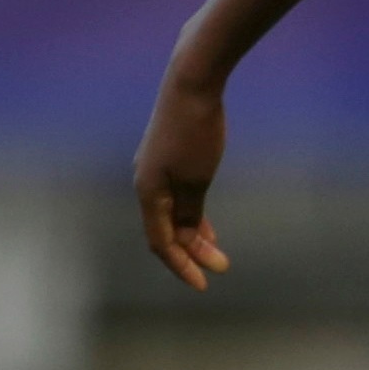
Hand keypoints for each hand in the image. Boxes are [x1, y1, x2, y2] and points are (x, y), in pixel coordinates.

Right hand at [133, 71, 232, 290]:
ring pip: (172, 214)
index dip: (181, 266)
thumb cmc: (194, 133)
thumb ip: (191, 211)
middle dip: (191, 252)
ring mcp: (156, 170)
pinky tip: (205, 221)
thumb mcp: (196, 180)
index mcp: (148, 193)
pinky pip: (177, 197)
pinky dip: (192, 214)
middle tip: (221, 267)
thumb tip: (188, 238)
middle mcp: (146, 183)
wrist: (191, 85)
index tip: (205, 284)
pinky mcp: (168, 158)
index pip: (161, 242)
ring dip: (193, 235)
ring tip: (214, 252)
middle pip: (166, 231)